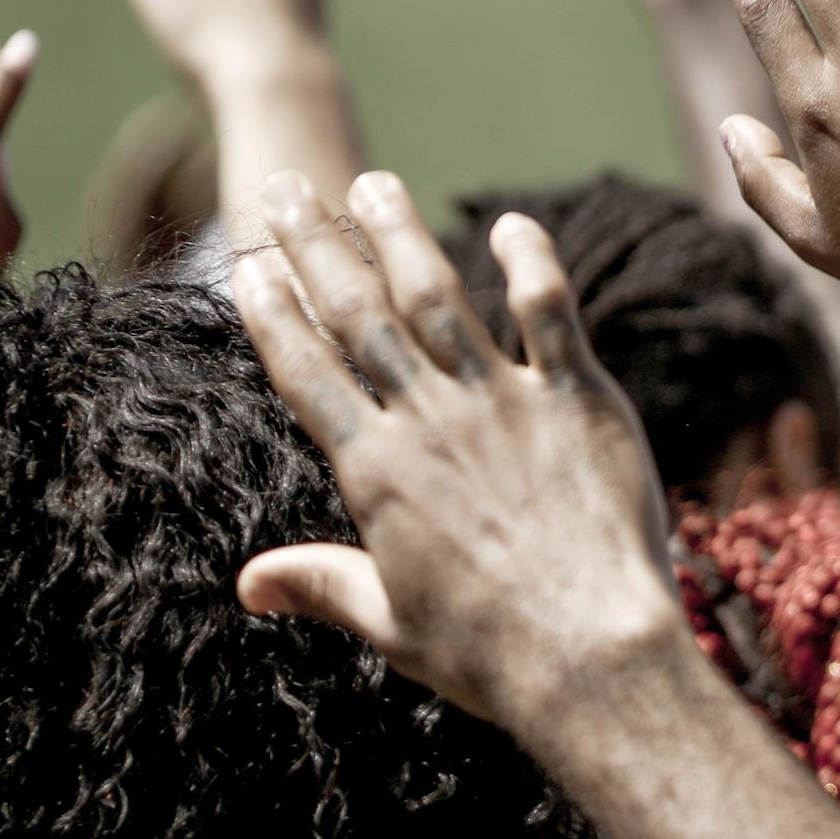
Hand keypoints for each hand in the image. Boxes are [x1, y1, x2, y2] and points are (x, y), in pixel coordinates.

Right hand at [233, 172, 684, 722]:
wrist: (592, 653)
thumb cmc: (491, 654)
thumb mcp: (391, 624)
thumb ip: (323, 585)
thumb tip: (248, 584)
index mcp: (376, 471)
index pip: (307, 373)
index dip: (272, 315)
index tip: (246, 268)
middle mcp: (431, 421)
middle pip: (360, 315)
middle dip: (316, 246)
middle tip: (287, 187)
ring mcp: (506, 402)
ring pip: (442, 297)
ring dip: (402, 235)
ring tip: (375, 184)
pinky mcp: (580, 399)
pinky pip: (551, 314)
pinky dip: (531, 262)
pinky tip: (514, 223)